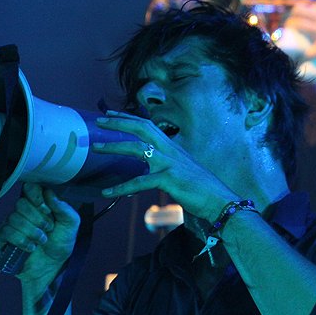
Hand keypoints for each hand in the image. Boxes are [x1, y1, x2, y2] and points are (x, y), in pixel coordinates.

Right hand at [0, 183, 80, 280]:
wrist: (52, 267)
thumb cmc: (60, 244)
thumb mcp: (71, 225)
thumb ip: (64, 208)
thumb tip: (49, 194)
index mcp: (39, 203)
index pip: (29, 188)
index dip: (36, 196)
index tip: (46, 209)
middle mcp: (23, 211)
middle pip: (21, 204)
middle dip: (38, 219)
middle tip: (48, 229)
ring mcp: (12, 223)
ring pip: (15, 219)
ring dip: (32, 232)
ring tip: (42, 241)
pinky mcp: (5, 237)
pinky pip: (7, 232)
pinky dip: (22, 241)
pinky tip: (31, 247)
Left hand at [92, 111, 233, 222]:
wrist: (220, 201)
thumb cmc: (201, 189)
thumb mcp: (183, 170)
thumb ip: (167, 164)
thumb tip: (152, 165)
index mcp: (173, 147)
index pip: (148, 125)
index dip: (129, 118)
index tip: (112, 113)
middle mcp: (170, 150)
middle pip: (141, 128)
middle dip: (119, 122)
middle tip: (99, 120)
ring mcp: (170, 163)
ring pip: (137, 148)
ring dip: (114, 146)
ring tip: (95, 147)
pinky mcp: (169, 179)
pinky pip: (140, 182)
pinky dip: (122, 187)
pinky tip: (107, 192)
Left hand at [280, 0, 315, 80]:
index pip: (307, 4)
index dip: (296, 12)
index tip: (292, 20)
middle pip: (298, 10)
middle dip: (289, 19)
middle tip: (287, 29)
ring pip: (298, 25)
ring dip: (290, 32)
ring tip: (288, 41)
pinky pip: (307, 50)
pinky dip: (304, 56)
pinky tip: (304, 59)